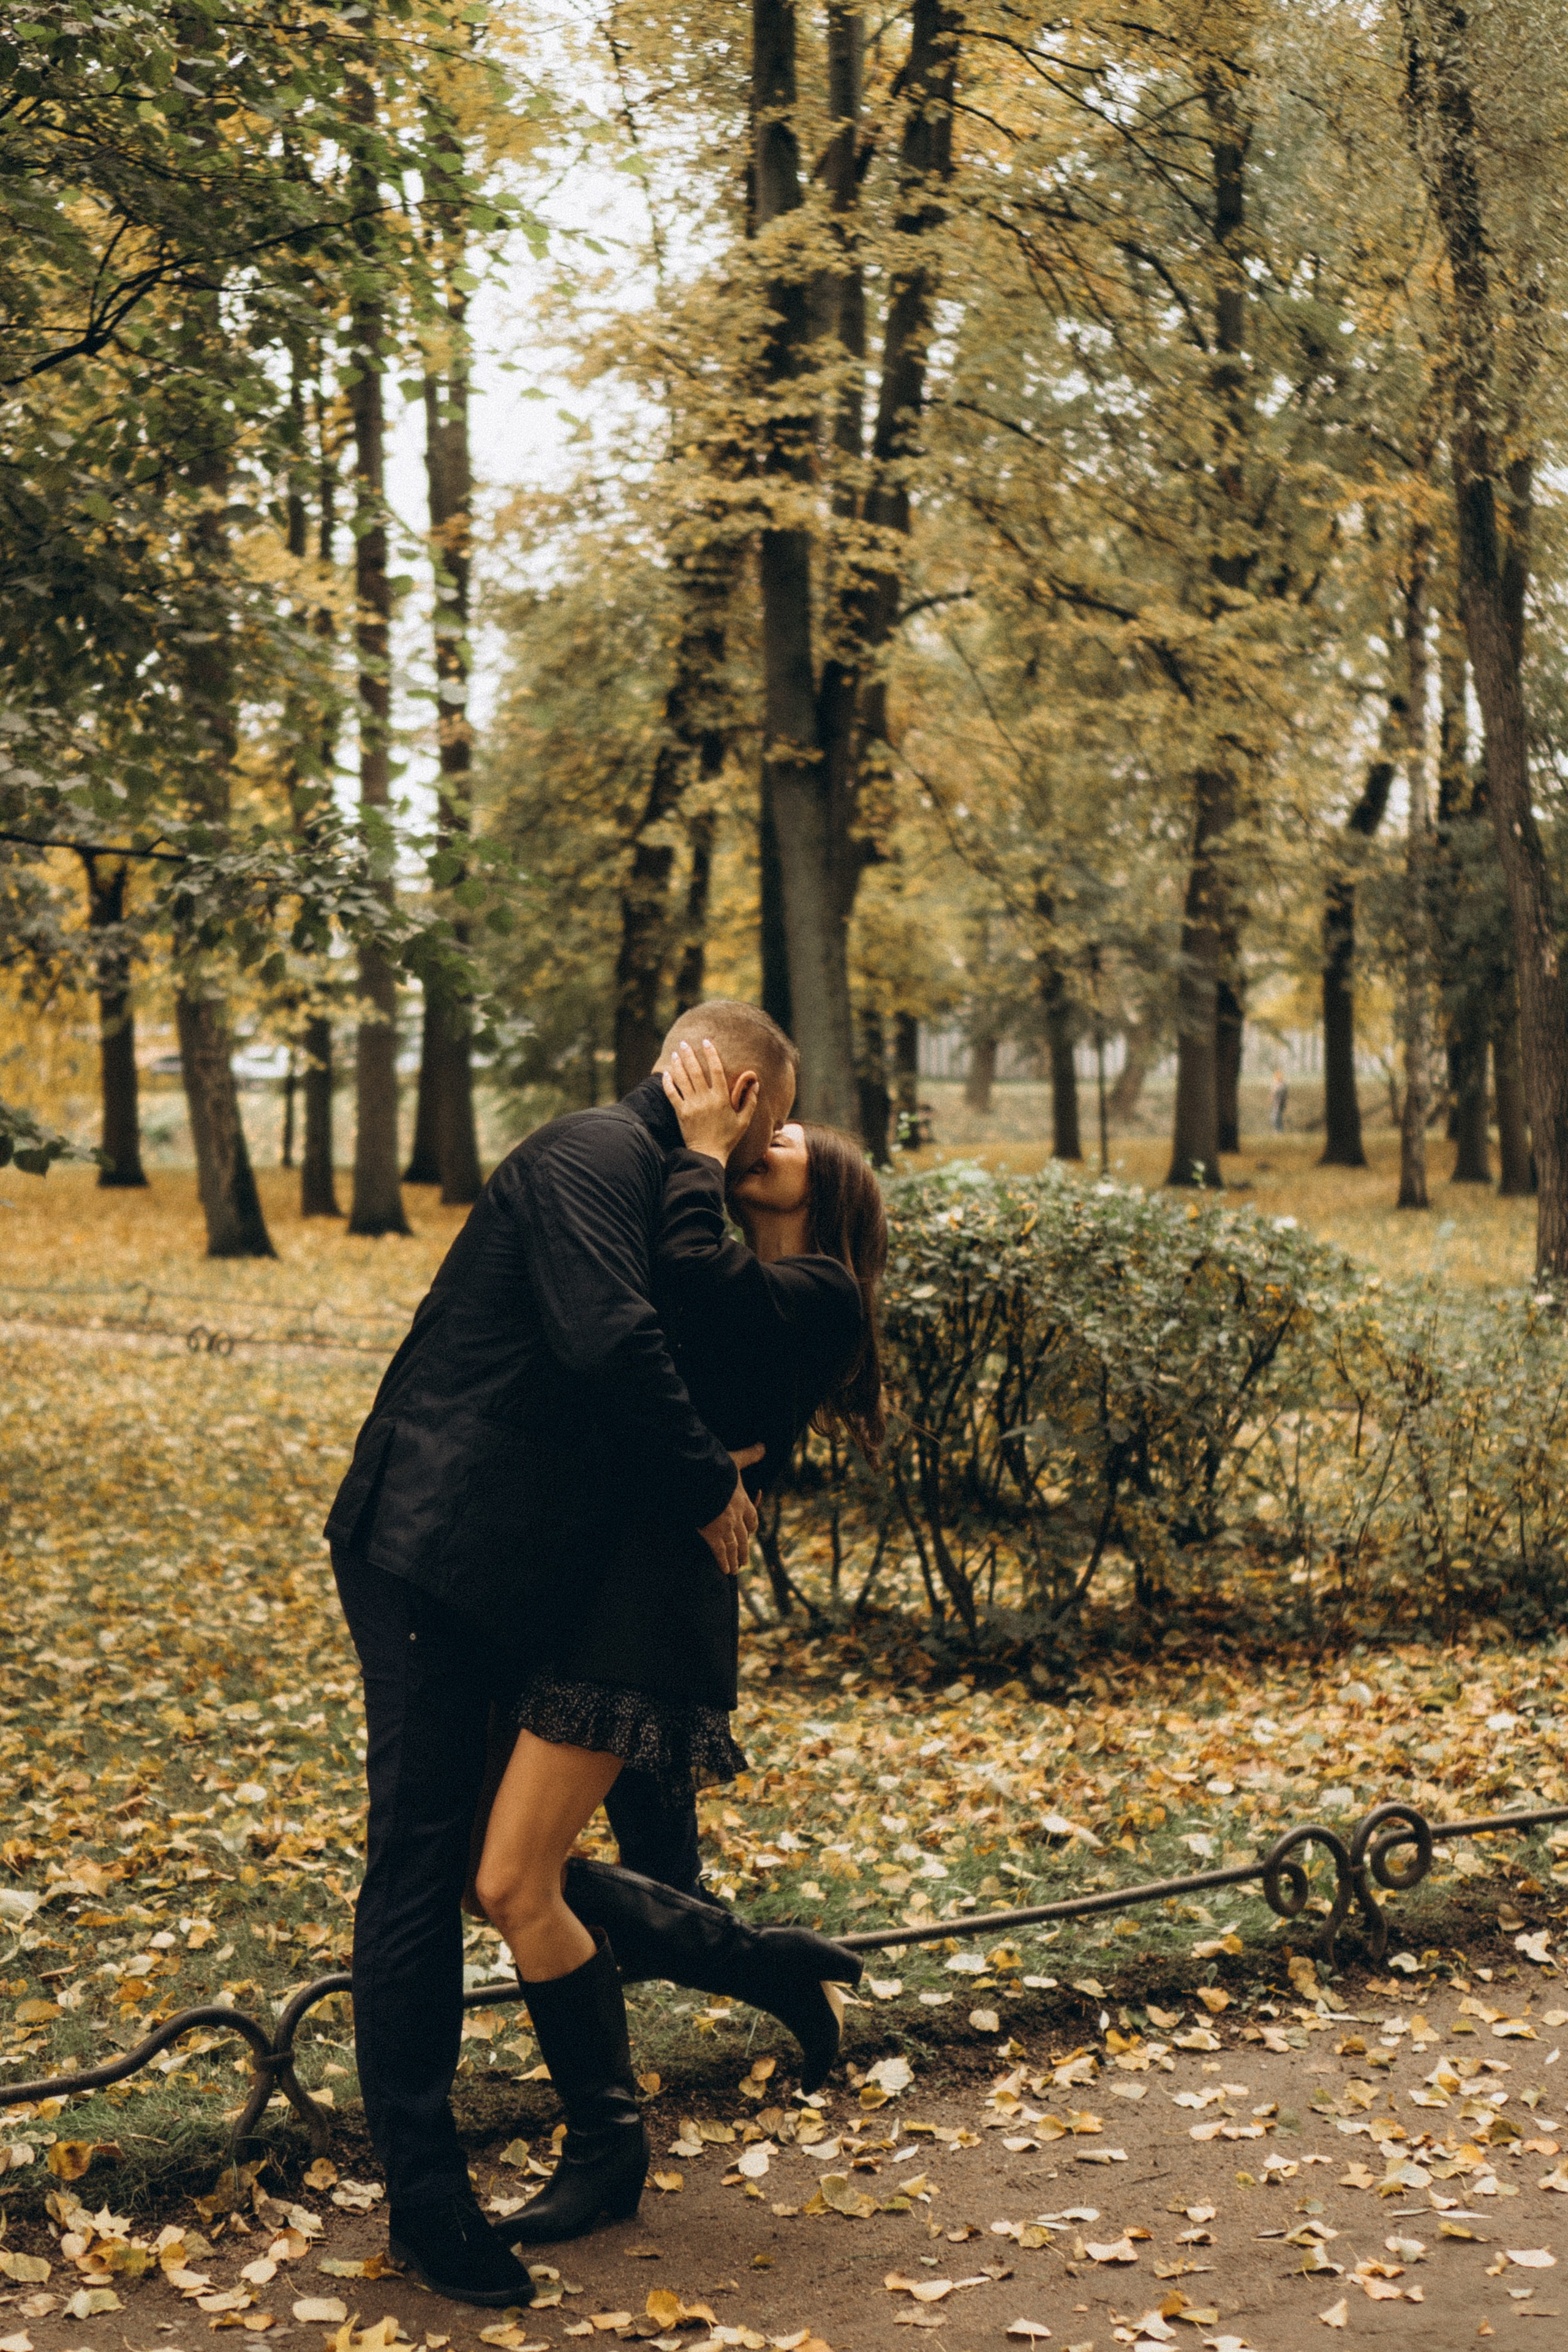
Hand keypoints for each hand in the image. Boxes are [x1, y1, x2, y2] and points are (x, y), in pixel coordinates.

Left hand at [662, 1038, 758, 1166]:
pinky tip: (666, 1074)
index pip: (716, 1070)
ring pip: (683, 1080)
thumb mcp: (743, 1121)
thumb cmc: (728, 1138)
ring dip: (678, 1065)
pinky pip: (672, 1094)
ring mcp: (692, 1105)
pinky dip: (668, 1083)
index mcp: (721, 1098)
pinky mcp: (681, 1113)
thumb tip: (756, 1084)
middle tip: (684, 1043)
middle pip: (696, 1071)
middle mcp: (706, 1099)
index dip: (711, 1054)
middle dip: (690, 1055)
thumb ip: (749, 1101)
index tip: (706, 1042)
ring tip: (675, 1053)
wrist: (708, 1154)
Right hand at [699, 1444, 763, 1574]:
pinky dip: (723, 1561)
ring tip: (736, 1570)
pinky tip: (726, 1570)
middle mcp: (737, 1516)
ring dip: (735, 1559)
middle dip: (744, 1549)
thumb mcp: (736, 1459)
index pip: (751, 1518)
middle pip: (744, 1537)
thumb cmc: (718, 1468)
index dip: (751, 1526)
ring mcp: (725, 1527)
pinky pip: (719, 1551)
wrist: (703, 1479)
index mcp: (742, 1500)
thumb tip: (764, 1446)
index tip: (751, 1532)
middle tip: (745, 1561)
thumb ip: (750, 1455)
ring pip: (733, 1547)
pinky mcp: (712, 1533)